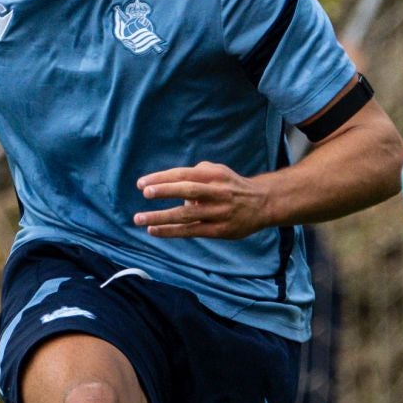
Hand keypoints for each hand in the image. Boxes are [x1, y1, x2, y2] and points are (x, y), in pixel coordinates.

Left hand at [134, 162, 270, 240]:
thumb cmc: (232, 186)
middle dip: (165, 191)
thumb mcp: (218, 171)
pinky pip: (191, 231)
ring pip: (186, 214)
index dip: (162, 178)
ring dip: (161, 217)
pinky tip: (154, 231)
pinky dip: (170, 231)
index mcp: (214, 175)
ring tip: (139, 219)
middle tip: (145, 192)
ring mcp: (218, 212)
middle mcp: (217, 192)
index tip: (142, 183)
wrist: (262, 204)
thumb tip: (173, 183)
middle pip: (187, 190)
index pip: (184, 174)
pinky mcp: (219, 230)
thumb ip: (196, 173)